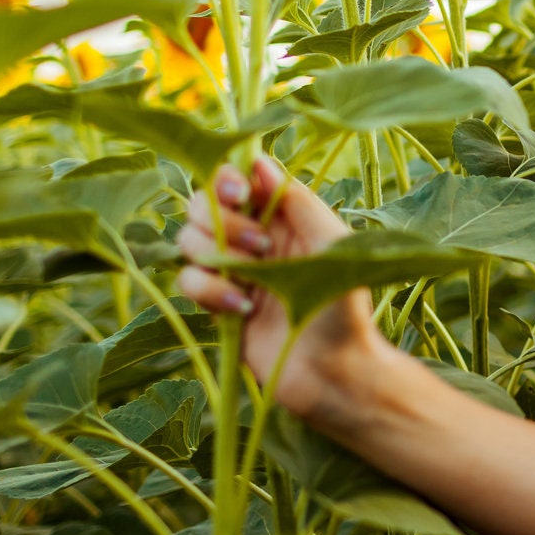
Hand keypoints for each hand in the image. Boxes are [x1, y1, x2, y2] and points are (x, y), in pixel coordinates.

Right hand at [177, 154, 382, 421]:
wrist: (334, 372)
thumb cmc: (345, 307)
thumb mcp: (333, 245)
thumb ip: (298, 202)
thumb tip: (259, 162)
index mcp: (283, 217)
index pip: (238, 179)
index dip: (227, 178)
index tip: (238, 192)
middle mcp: (254, 238)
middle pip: (202, 203)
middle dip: (220, 219)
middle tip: (259, 246)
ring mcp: (234, 270)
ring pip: (189, 241)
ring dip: (215, 255)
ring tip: (253, 281)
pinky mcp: (218, 304)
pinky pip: (188, 280)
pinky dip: (210, 291)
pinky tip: (244, 309)